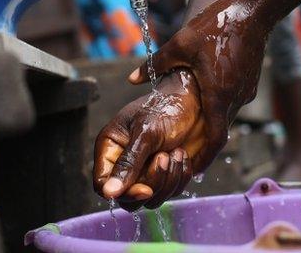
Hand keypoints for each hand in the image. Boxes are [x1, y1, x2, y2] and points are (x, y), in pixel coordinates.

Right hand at [93, 70, 207, 210]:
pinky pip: (170, 192)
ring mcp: (146, 171)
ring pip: (151, 198)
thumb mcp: (145, 133)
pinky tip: (183, 154)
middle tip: (165, 156)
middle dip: (152, 182)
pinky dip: (180, 176)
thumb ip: (128, 163)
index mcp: (111, 148)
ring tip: (177, 151)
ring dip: (169, 178)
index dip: (122, 192)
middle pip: (128, 197)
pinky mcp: (166, 175)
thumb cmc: (166, 108)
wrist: (197, 102)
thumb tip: (109, 193)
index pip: (103, 184)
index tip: (145, 189)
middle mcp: (125, 163)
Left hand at [129, 0, 272, 172]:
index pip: (214, 139)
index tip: (191, 170)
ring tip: (193, 133)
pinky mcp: (250, 83)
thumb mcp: (180, 44)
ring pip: (227, 118)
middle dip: (203, 147)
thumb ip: (155, 65)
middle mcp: (235, 98)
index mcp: (217, 93)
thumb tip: (131, 79)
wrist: (253, 10)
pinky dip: (220, 110)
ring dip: (211, 127)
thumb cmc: (216, 26)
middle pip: (219, 133)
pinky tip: (207, 103)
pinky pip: (233, 104)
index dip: (203, 158)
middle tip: (185, 157)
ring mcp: (245, 91)